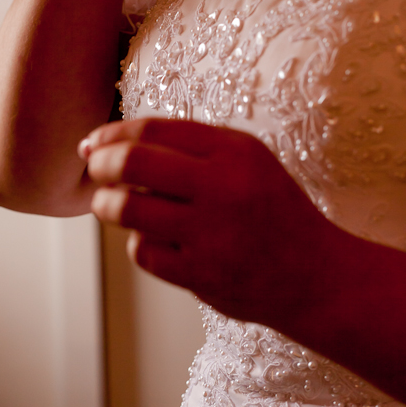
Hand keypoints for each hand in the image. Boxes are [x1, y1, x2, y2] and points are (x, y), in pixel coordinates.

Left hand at [81, 117, 342, 330]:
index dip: (111, 134)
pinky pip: (142, 251)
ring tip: (110, 205)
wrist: (316, 276)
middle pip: (131, 163)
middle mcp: (222, 186)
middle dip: (100, 164)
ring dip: (107, 205)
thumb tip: (115, 142)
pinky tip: (152, 239)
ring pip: (127, 209)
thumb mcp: (247, 160)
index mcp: (234, 150)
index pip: (153, 130)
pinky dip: (138, 243)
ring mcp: (211, 233)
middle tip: (94, 170)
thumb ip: (191, 145)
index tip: (91, 143)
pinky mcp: (201, 275)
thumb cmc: (271, 210)